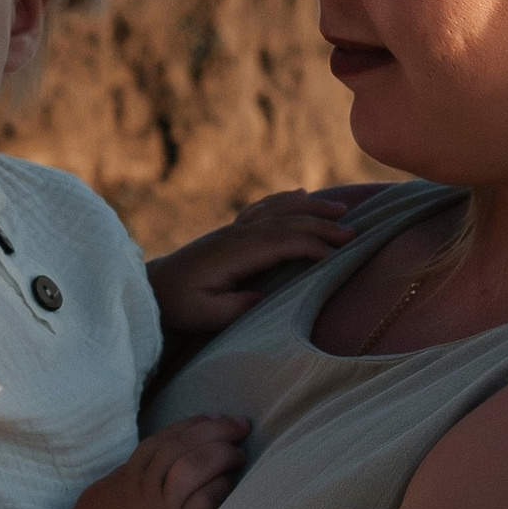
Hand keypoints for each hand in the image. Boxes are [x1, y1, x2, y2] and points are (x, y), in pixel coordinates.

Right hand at [66, 414, 248, 508]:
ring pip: (195, 465)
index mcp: (128, 472)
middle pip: (184, 444)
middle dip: (216, 429)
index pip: (164, 438)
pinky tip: (231, 481)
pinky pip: (203, 500)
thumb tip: (144, 468)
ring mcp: (161, 504)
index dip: (192, 425)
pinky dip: (220, 486)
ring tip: (240, 452)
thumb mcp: (103, 493)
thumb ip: (126, 478)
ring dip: (222, 453)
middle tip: (240, 424)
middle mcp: (146, 481)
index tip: (213, 418)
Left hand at [147, 184, 377, 339]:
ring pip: (279, 210)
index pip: (282, 243)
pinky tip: (301, 194)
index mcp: (234, 252)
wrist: (153, 286)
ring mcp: (234, 228)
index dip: (312, 246)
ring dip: (311, 207)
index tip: (338, 255)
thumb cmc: (179, 304)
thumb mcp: (204, 315)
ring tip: (341, 207)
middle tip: (355, 231)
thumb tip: (262, 297)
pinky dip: (285, 199)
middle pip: (287, 222)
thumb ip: (234, 307)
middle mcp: (237, 234)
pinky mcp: (232, 230)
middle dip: (323, 224)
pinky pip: (264, 207)